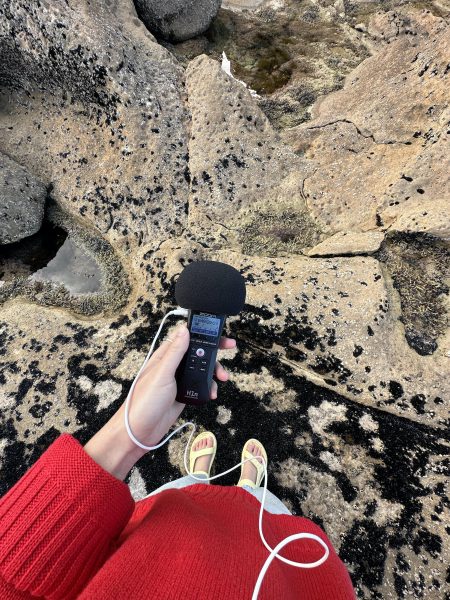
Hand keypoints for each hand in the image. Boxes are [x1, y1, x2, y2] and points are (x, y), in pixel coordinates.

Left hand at [84, 322, 235, 479]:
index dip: (203, 333)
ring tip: (222, 378)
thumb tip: (185, 330)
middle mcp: (173, 366)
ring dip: (214, 371)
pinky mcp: (183, 394)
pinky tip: (211, 393)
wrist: (139, 432)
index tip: (219, 332)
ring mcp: (178, 380)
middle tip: (230, 347)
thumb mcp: (162, 373)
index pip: (187, 337)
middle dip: (215, 351)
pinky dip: (209, 387)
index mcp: (165, 356)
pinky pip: (200, 386)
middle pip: (198, 352)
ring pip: (202, 369)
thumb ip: (175, 352)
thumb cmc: (144, 401)